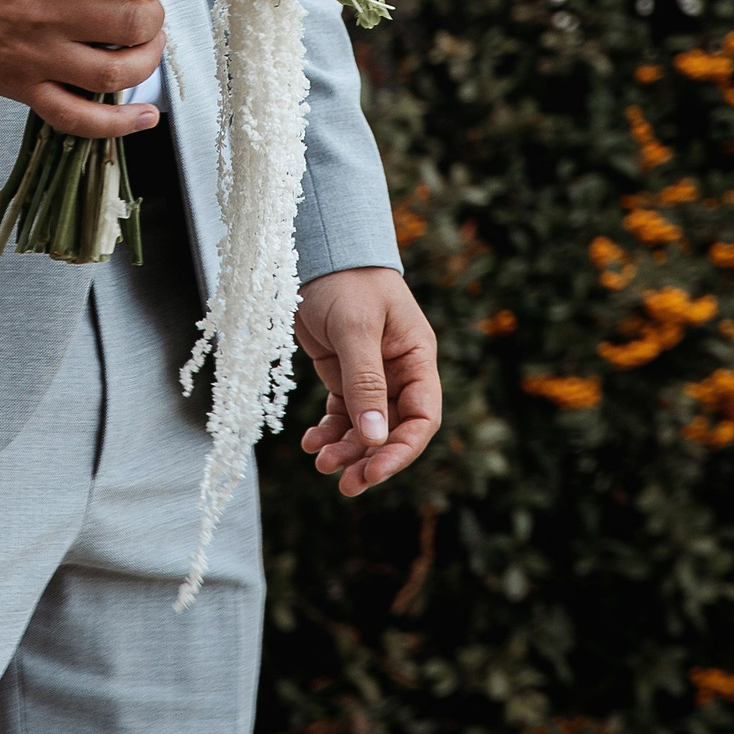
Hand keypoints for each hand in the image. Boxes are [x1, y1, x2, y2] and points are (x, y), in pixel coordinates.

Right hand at [0, 0, 164, 138]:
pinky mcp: (21, 88)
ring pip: (117, 72)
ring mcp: (37, 57)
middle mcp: (52, 14)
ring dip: (146, 61)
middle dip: (154, 17)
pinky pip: (77, 118)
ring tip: (146, 47)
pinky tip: (146, 118)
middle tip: (146, 11)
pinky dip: (119, 124)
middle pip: (136, 23)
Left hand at [296, 266, 440, 494]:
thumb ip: (366, 382)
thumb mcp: (356, 328)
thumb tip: (375, 439)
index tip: (373, 472)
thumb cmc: (345, 279)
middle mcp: (398, 371)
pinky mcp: (343, 372)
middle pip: (392, 429)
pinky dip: (329, 431)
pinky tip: (311, 442)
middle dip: (370, 458)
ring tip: (321, 463)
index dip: (401, 451)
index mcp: (417, 358)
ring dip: (346, 449)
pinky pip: (343, 413)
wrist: (315, 250)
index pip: (422, 418)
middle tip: (345, 484)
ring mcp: (370, 374)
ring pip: (365, 426)